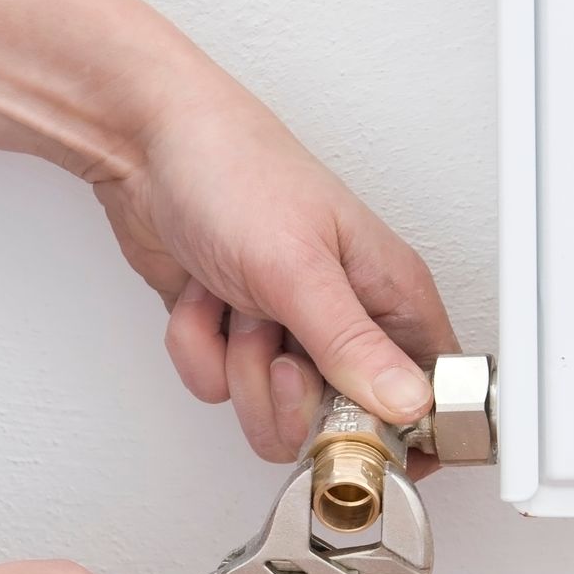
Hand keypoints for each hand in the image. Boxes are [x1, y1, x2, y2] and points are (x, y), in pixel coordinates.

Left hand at [94, 88, 459, 469]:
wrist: (146, 148)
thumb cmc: (236, 171)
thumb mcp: (298, 268)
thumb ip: (350, 345)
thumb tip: (408, 404)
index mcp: (389, 294)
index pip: (427, 391)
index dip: (396, 424)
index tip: (350, 422)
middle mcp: (345, 317)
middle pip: (338, 422)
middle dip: (287, 395)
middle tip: (274, 345)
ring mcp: (287, 331)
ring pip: (271, 413)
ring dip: (236, 366)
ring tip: (236, 304)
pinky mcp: (235, 337)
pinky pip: (218, 386)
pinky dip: (197, 347)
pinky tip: (203, 298)